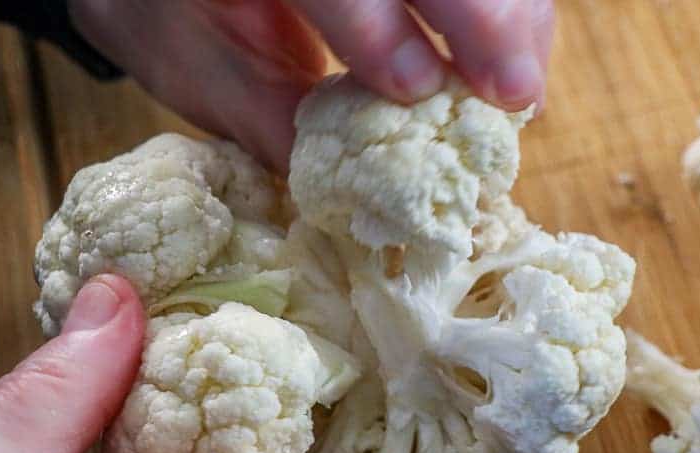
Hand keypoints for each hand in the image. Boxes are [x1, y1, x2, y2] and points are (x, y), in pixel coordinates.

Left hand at [66, 0, 554, 172]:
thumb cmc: (175, 20)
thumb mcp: (207, 76)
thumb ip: (281, 123)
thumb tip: (371, 188)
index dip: (373, 27)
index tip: (416, 91)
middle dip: (480, 17)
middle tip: (517, 94)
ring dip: (514, 16)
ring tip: (524, 90)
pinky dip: (516, 10)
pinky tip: (520, 58)